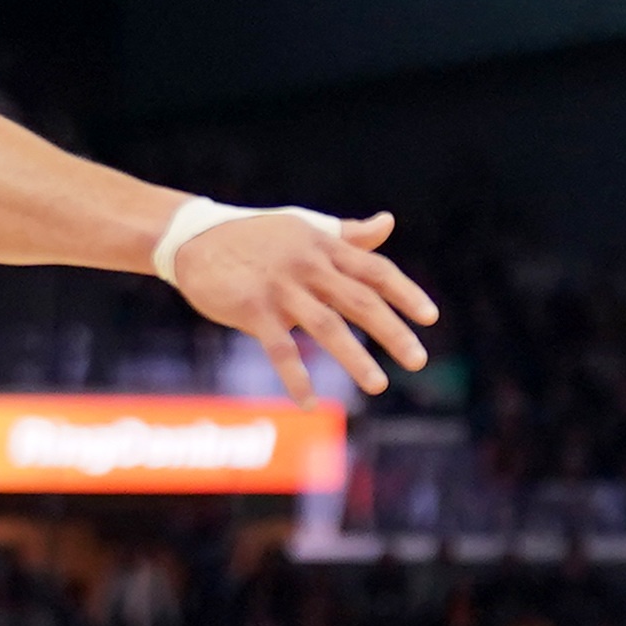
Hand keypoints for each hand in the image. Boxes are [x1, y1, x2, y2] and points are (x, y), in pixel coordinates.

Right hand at [170, 208, 439, 398]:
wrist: (194, 239)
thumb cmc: (256, 236)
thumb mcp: (305, 228)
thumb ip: (348, 234)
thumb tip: (389, 222)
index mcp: (324, 246)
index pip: (375, 270)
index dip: (405, 293)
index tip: (430, 318)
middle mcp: (308, 265)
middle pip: (360, 300)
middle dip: (392, 332)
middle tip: (418, 360)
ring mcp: (280, 288)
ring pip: (327, 326)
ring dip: (354, 358)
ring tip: (378, 385)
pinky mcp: (253, 309)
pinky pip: (280, 349)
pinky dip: (296, 378)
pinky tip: (310, 403)